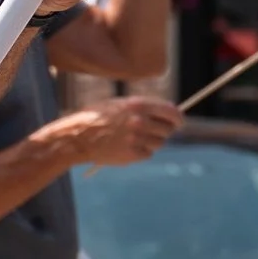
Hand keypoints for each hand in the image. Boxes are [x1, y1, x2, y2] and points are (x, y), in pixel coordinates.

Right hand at [49, 96, 180, 168]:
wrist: (78, 137)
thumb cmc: (98, 117)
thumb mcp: (120, 104)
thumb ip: (144, 107)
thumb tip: (170, 112)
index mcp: (139, 105)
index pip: (171, 112)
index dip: (178, 118)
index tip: (179, 122)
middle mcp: (140, 121)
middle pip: (167, 129)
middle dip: (164, 131)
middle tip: (155, 131)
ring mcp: (137, 139)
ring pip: (159, 143)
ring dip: (152, 141)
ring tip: (135, 138)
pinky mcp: (132, 154)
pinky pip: (147, 154)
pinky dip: (142, 151)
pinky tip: (127, 146)